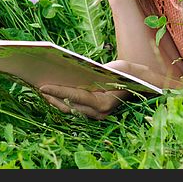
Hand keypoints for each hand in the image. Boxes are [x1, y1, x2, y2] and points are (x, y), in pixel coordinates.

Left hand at [39, 60, 182, 119]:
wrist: (148, 87)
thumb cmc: (134, 75)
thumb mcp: (122, 66)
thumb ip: (106, 69)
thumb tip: (86, 69)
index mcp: (104, 104)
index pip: (75, 98)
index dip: (58, 92)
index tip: (43, 86)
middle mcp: (99, 113)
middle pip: (68, 106)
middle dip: (51, 96)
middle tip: (34, 84)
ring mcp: (96, 115)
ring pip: (70, 109)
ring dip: (54, 99)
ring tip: (39, 86)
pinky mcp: (95, 112)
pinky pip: (75, 107)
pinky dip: (63, 99)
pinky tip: (52, 89)